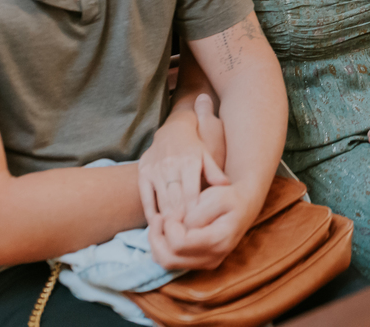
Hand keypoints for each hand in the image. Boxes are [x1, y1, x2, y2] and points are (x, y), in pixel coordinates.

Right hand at [139, 95, 227, 224]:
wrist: (172, 131)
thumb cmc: (194, 149)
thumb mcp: (207, 156)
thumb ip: (215, 173)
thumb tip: (227, 187)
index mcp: (189, 162)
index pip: (191, 193)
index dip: (194, 212)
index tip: (198, 229)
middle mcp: (171, 166)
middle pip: (176, 200)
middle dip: (181, 220)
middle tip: (187, 238)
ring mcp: (155, 170)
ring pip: (161, 201)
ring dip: (168, 220)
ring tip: (175, 236)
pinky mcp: (143, 174)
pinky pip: (146, 198)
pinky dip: (152, 214)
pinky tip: (158, 226)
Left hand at [149, 181, 252, 269]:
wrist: (245, 205)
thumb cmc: (230, 197)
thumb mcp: (217, 196)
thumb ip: (197, 213)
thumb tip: (179, 228)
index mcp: (219, 241)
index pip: (179, 244)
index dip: (170, 225)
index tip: (177, 209)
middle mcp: (212, 258)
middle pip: (169, 258)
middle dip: (157, 236)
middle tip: (160, 216)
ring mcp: (206, 263)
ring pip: (166, 262)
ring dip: (157, 242)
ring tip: (161, 222)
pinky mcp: (199, 262)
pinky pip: (170, 261)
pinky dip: (162, 247)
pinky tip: (166, 230)